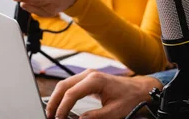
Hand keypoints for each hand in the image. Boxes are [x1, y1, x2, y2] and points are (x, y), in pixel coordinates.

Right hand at [46, 70, 162, 118]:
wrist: (139, 89)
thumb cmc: (129, 98)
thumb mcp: (114, 112)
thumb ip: (95, 117)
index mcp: (96, 80)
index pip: (72, 93)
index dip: (63, 108)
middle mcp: (90, 74)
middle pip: (63, 85)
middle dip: (54, 101)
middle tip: (49, 116)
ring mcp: (88, 75)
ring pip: (65, 84)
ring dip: (57, 97)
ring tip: (52, 113)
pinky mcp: (88, 79)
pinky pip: (71, 85)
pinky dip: (63, 95)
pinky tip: (60, 105)